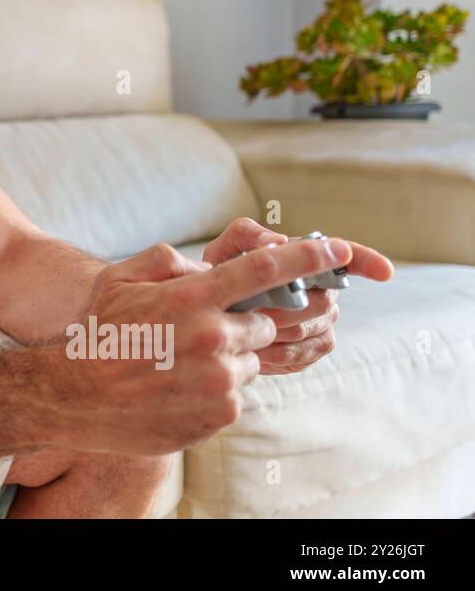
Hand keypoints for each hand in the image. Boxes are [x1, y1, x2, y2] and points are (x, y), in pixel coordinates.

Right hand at [55, 236, 357, 455]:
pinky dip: (216, 389)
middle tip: (202, 331)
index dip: (308, 256)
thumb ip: (169, 262)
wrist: (75, 396)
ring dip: (228, 358)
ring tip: (180, 364)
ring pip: (251, 360)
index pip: (266, 269)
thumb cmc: (98, 333)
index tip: (335, 249)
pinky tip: (178, 388)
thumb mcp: (121, 279)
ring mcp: (220, 379)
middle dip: (243, 323)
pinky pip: (237, 393)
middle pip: (264, 321)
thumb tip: (207, 267)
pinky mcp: (220, 413)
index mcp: (192, 297)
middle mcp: (213, 336)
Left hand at [201, 218, 393, 374]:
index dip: (366, 262)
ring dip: (278, 331)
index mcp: (306, 262)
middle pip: (323, 302)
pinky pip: (304, 354)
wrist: (204, 316)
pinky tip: (255, 350)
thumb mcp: (224, 249)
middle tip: (251, 310)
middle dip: (287, 307)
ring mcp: (320, 323)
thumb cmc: (217, 276)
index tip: (385, 272)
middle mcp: (322, 291)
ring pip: (312, 329)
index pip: (346, 258)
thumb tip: (277, 241)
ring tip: (244, 330)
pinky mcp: (310, 350)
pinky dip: (278, 353)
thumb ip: (247, 236)